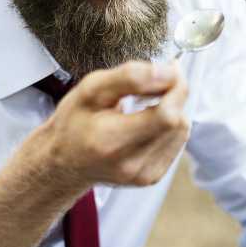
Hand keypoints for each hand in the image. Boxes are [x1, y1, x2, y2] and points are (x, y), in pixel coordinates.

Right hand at [30, 61, 189, 190]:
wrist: (64, 161)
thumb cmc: (74, 122)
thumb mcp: (91, 89)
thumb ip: (130, 77)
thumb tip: (168, 71)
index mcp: (110, 140)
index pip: (166, 115)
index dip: (175, 88)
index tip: (171, 70)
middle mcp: (130, 164)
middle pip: (177, 122)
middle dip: (175, 95)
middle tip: (158, 82)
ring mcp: (143, 175)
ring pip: (181, 131)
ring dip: (171, 110)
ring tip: (145, 105)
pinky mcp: (151, 177)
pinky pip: (176, 143)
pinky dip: (168, 127)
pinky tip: (147, 123)